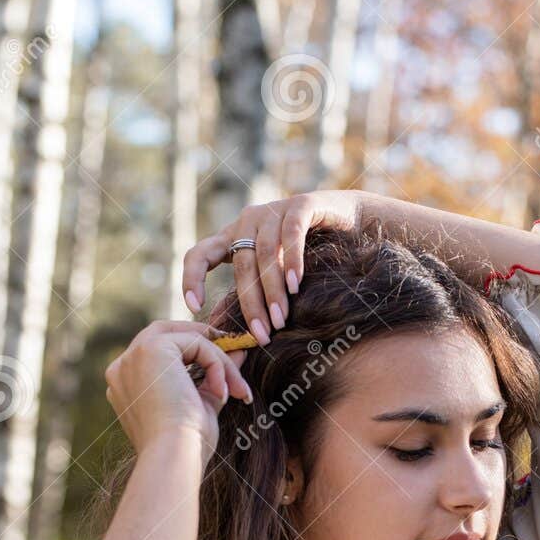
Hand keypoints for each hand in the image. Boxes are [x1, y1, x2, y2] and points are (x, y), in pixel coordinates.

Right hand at [104, 321, 252, 470]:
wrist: (174, 456)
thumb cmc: (187, 445)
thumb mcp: (202, 403)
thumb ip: (215, 375)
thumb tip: (240, 351)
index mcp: (126, 385)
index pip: (158, 352)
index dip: (191, 351)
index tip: (223, 361)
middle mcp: (122, 367)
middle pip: (165, 332)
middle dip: (201, 339)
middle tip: (234, 348)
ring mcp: (133, 356)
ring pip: (186, 339)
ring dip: (218, 360)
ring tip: (236, 389)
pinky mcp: (151, 349)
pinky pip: (196, 344)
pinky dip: (218, 364)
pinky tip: (223, 392)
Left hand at [181, 190, 364, 342]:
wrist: (348, 221)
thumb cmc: (308, 254)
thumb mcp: (273, 274)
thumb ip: (250, 293)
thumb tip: (224, 330)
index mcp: (232, 237)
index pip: (199, 255)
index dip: (191, 279)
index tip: (195, 309)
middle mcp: (247, 220)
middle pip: (241, 265)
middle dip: (251, 304)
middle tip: (262, 335)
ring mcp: (272, 210)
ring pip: (266, 254)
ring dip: (273, 290)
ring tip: (280, 318)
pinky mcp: (301, 204)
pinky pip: (292, 234)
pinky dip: (292, 262)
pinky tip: (295, 285)